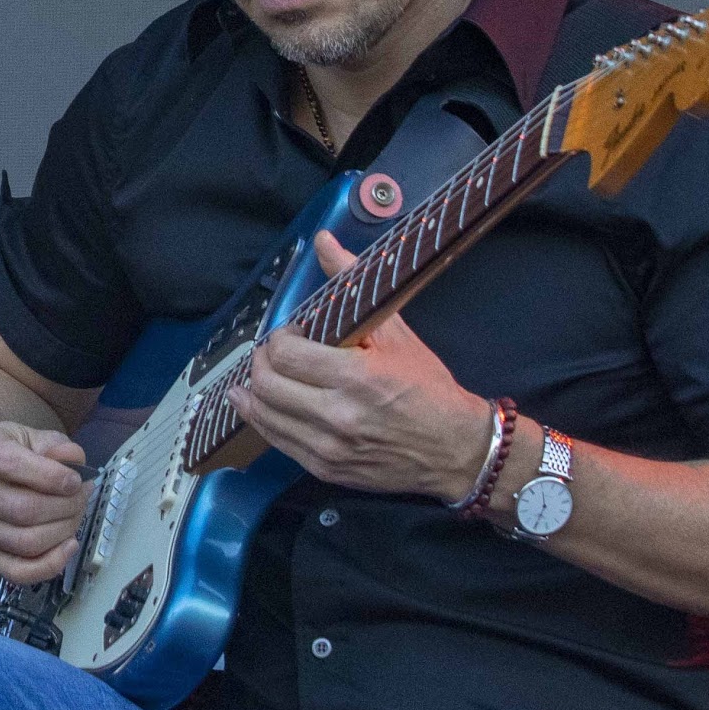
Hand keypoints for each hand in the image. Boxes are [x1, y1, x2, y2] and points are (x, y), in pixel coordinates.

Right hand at [0, 421, 88, 583]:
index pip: (11, 465)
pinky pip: (19, 572)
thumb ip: (53, 444)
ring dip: (63, 532)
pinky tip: (68, 546)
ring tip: (75, 516)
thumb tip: (73, 459)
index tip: (75, 481)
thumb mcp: (28, 436)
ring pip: (25, 542)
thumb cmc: (5, 453)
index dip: (51, 476)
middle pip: (23, 509)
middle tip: (82, 498)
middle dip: (65, 507)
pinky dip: (51, 564)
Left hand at [228, 231, 490, 498]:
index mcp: (356, 377)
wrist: (457, 449)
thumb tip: (324, 241)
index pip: (284, 354)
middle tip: (269, 352)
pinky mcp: (326, 468)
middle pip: (266, 384)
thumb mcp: (397, 333)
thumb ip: (352, 283)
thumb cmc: (428, 388)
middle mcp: (338, 415)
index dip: (278, 338)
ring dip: (251, 392)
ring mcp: (329, 447)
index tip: (291, 333)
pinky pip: (277, 443)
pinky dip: (263, 420)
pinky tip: (259, 406)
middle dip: (260, 361)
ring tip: (254, 376)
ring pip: (264, 416)